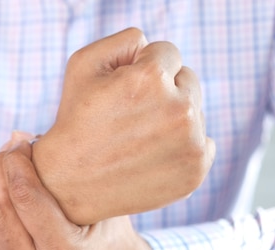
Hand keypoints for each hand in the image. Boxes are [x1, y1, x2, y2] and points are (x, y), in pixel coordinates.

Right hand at [32, 27, 214, 224]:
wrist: (70, 184)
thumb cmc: (75, 121)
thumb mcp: (83, 64)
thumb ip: (125, 40)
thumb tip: (153, 49)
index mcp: (151, 78)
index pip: (168, 53)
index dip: (142, 70)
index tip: (122, 93)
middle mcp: (178, 109)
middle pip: (188, 80)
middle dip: (162, 92)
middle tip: (129, 118)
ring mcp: (190, 144)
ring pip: (195, 113)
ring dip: (172, 120)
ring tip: (136, 140)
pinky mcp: (195, 171)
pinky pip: (204, 144)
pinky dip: (183, 148)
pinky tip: (152, 157)